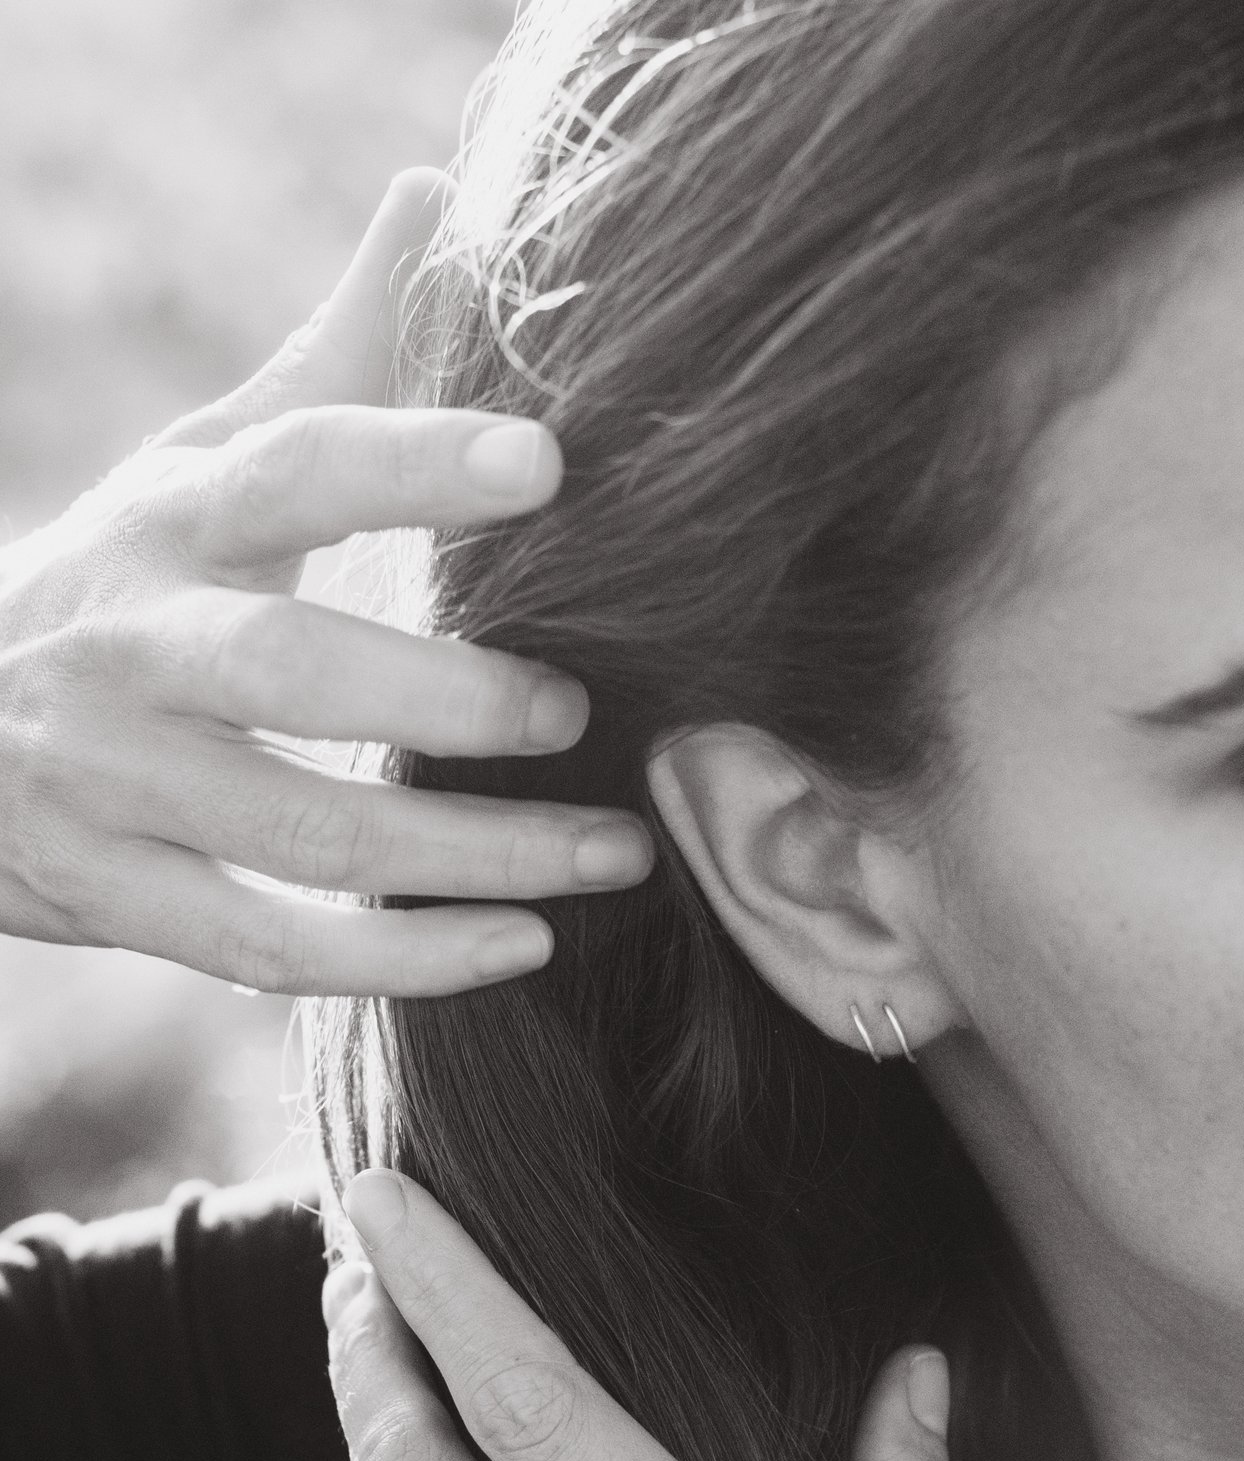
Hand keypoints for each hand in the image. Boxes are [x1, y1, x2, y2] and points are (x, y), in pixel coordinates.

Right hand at [0, 170, 651, 995]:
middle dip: (450, 700)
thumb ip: (334, 359)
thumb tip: (442, 199)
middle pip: (292, 672)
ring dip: (473, 856)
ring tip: (614, 855)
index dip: (416, 462)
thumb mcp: (204, 461)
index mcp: (171, 518)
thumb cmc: (133, 582)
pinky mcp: (116, 897)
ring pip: (304, 835)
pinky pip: (273, 948)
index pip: (294, 471)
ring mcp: (112, 783)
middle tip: (583, 712)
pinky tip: (524, 945)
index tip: (548, 464)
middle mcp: (131, 645)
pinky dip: (405, 962)